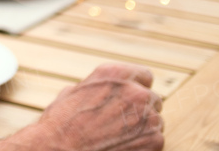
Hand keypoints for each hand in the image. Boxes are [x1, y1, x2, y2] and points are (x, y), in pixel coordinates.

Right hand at [16, 63, 163, 150]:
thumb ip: (95, 88)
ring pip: (155, 121)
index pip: (144, 75)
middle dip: (140, 110)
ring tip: (119, 137)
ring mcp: (147, 116)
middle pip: (151, 99)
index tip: (131, 98)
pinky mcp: (154, 139)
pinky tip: (123, 147)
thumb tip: (100, 91)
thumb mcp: (72, 93)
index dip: (137, 88)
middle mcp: (135, 91)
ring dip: (142, 128)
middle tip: (122, 122)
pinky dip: (144, 145)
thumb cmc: (61, 125)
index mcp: (114, 75)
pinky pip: (157, 140)